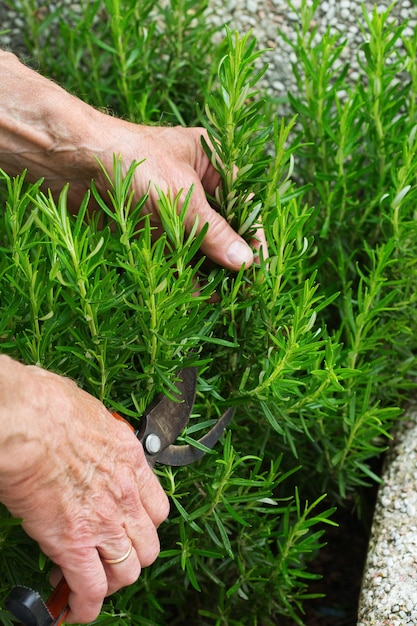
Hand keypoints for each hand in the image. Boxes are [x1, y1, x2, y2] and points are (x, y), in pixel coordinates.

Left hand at [0, 50, 266, 269]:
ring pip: (197, 246)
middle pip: (222, 228)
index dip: (253, 235)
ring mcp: (169, 209)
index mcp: (210, 163)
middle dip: (230, 258)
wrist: (71, 161)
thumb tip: (246, 262)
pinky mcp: (147, 228)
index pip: (243, 203)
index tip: (258, 267)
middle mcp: (193, 187)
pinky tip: (195, 295)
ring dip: (208, 271)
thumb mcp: (183, 197)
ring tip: (222, 298)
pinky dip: (182, 274)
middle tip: (240, 289)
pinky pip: (172, 255)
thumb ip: (215, 233)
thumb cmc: (132, 160)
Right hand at [0, 356, 168, 623]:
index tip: (127, 531)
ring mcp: (103, 521)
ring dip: (111, 583)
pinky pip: (91, 589)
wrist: (27, 424)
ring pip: (126, 572)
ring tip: (91, 584)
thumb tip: (82, 432)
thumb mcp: (88, 412)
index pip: (157, 507)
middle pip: (148, 545)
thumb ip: (94, 432)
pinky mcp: (74, 544)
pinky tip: (74, 609)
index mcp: (129, 460)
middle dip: (130, 558)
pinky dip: (85, 606)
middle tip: (106, 558)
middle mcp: (124, 494)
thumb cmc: (48, 407)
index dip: (143, 526)